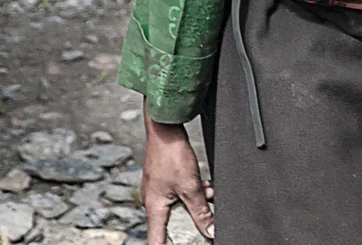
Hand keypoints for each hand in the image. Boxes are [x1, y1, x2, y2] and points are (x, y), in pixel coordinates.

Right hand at [141, 103, 213, 243]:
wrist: (165, 128)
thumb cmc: (171, 154)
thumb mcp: (191, 187)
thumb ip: (201, 212)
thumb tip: (210, 231)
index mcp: (154, 208)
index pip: (156, 241)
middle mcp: (151, 201)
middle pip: (170, 225)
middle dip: (190, 222)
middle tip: (203, 218)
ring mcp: (155, 190)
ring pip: (177, 207)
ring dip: (193, 204)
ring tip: (207, 194)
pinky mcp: (161, 180)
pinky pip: (177, 194)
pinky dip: (190, 193)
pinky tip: (203, 185)